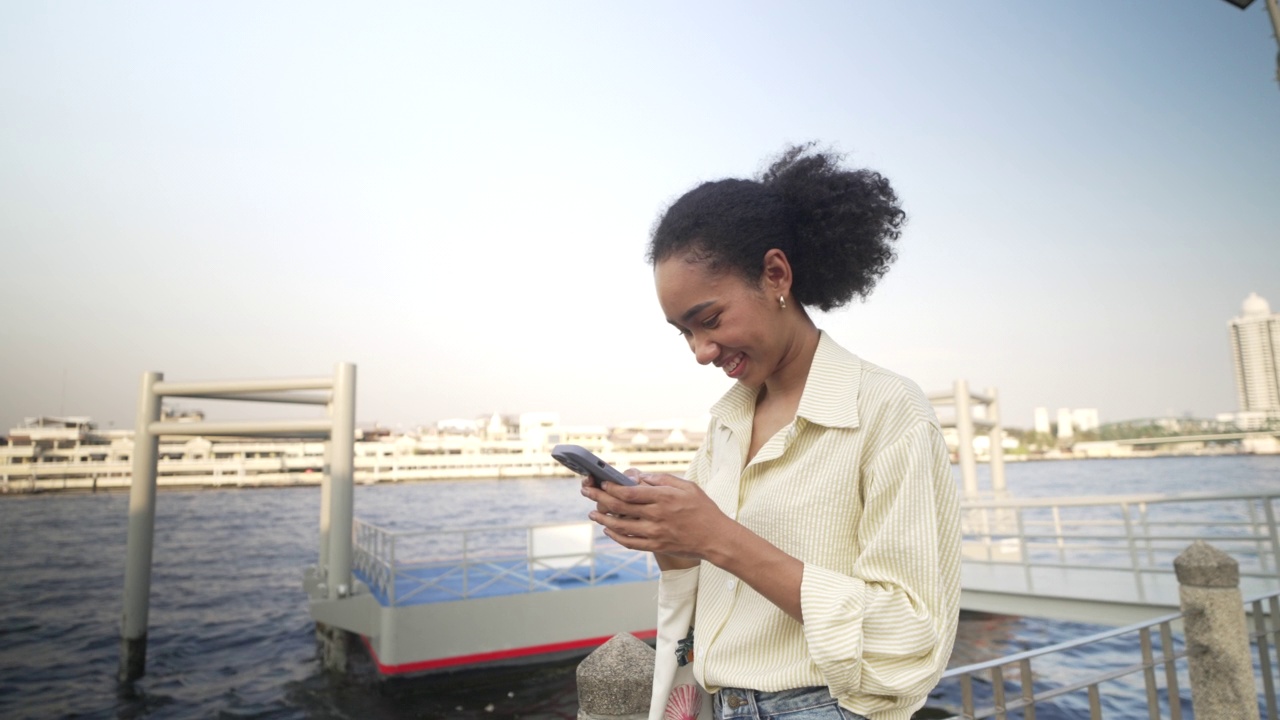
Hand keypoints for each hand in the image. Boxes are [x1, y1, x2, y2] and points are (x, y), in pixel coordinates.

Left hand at [581, 470, 729, 561]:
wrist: (716, 538)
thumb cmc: (703, 509)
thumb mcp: (687, 486)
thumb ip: (661, 480)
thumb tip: (639, 477)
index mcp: (663, 498)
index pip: (629, 492)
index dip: (610, 487)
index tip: (601, 482)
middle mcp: (657, 516)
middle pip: (619, 507)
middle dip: (598, 498)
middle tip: (586, 491)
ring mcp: (655, 533)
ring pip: (620, 526)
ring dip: (603, 518)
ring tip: (593, 513)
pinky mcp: (656, 546)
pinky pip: (630, 542)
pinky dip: (616, 536)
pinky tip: (608, 529)